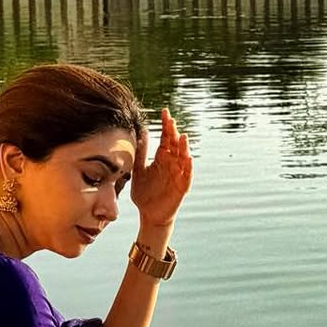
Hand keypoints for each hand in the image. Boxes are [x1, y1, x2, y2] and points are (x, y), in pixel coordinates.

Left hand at [130, 108, 192, 226]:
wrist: (149, 214)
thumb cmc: (144, 193)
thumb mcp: (139, 171)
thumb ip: (140, 154)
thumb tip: (140, 135)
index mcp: (161, 158)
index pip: (166, 138)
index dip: (166, 125)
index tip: (165, 112)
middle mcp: (172, 164)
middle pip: (175, 145)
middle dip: (174, 132)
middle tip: (171, 120)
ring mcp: (178, 175)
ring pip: (183, 158)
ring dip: (184, 147)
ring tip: (182, 136)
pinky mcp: (181, 187)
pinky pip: (186, 175)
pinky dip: (188, 167)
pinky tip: (187, 158)